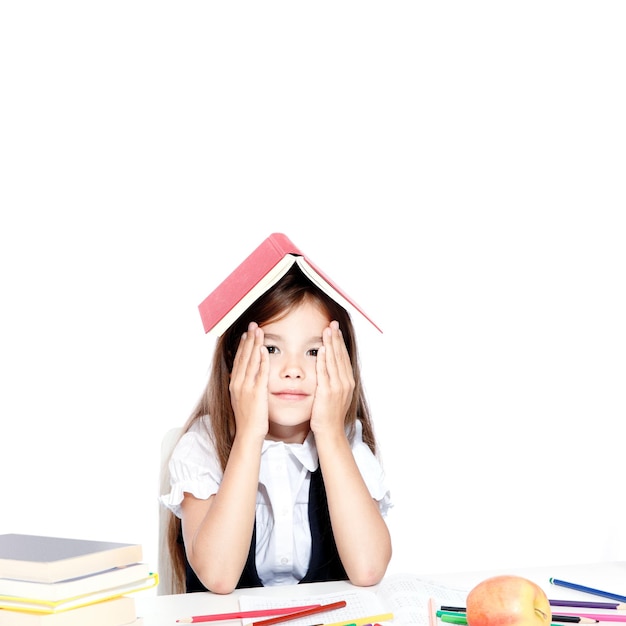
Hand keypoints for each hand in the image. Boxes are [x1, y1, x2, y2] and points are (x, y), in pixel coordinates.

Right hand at [229, 322, 269, 440]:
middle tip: (253, 325)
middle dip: (248, 339)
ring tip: (259, 330)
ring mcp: (246, 387)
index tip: (246, 333)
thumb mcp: (241, 400)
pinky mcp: (256, 392)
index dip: (242, 345)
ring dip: (255, 344)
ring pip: (251, 360)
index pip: (238, 360)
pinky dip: (262, 359)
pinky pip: (260, 372)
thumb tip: (244, 378)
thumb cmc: (248, 419)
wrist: (248, 434)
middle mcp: (238, 383)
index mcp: (234, 384)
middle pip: (243, 356)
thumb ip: (243, 387)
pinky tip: (264, 349)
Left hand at [310, 321, 354, 436]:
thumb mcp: (336, 395)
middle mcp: (345, 383)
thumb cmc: (329, 415)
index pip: (343, 357)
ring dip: (330, 344)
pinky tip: (321, 350)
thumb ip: (334, 381)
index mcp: (348, 382)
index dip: (339, 342)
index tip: (336, 329)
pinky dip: (324, 360)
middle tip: (332, 324)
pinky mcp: (328, 392)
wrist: (330, 432)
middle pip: (340, 356)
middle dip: (336, 338)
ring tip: (327, 331)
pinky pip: (325, 372)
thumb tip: (330, 369)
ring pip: (334, 361)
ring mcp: (338, 387)